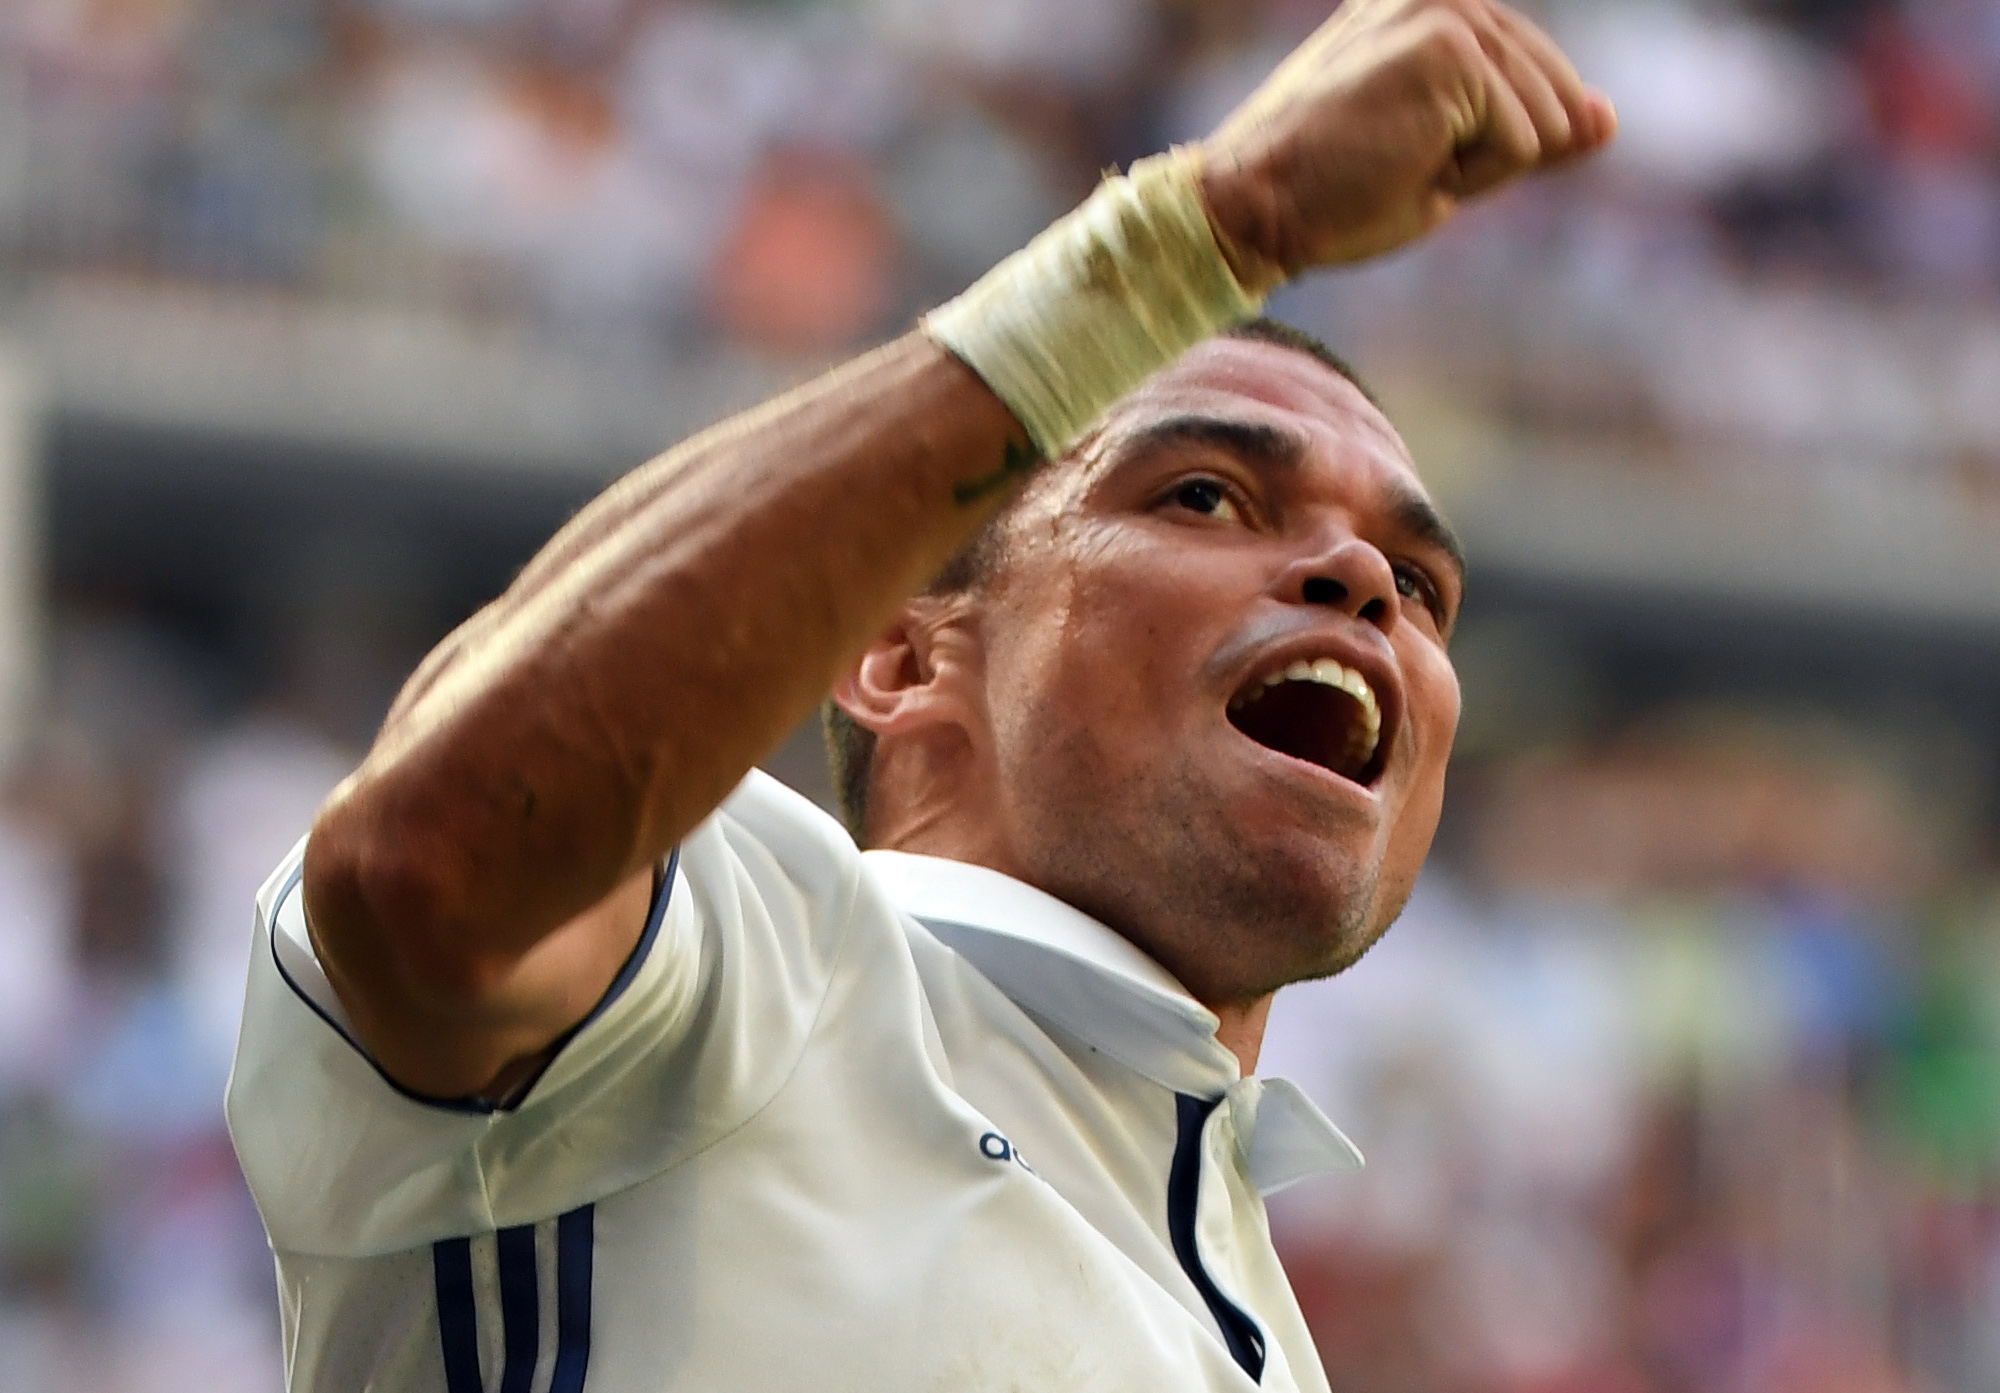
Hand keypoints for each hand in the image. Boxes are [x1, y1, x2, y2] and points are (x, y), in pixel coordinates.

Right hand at [1198, 0, 1615, 284]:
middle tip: (1399, 163)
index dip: (1494, 146)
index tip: (1400, 152)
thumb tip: (1609, 120)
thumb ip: (1530, 130)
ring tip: (1398, 161)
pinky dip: (1469, 180)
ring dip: (1479, 171)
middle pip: (1556, 102)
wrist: (1255, 205)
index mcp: (1436, 10)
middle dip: (1492, 159)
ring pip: (1545, 127)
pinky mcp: (1454, 52)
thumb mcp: (1450, 160)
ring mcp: (1452, 15)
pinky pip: (1523, 146)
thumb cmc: (1335, 193)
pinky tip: (1402, 165)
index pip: (1538, 80)